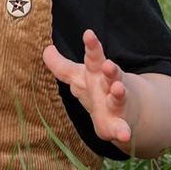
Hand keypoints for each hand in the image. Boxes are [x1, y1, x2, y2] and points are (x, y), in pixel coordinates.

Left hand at [42, 29, 134, 145]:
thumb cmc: (98, 88)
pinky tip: (124, 135)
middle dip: (110, 69)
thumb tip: (45, 49)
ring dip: (119, 92)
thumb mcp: (79, 76)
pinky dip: (123, 131)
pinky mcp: (119, 123)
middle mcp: (110, 84)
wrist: (125, 112)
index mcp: (97, 72)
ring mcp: (117, 103)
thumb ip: (61, 66)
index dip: (91, 45)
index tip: (88, 33)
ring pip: (119, 96)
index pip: (94, 56)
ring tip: (118, 89)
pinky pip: (122, 128)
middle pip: (111, 74)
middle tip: (108, 64)